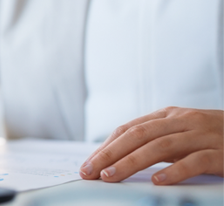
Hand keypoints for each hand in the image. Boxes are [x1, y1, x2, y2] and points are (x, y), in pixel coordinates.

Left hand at [79, 106, 222, 184]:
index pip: (129, 129)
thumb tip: (116, 161)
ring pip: (161, 146)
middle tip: (90, 172)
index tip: (88, 165)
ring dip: (132, 162)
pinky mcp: (222, 152)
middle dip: (110, 154)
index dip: (106, 147)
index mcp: (169, 116)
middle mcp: (183, 121)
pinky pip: (196, 161)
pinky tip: (159, 182)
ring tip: (112, 176)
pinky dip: (175, 171)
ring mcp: (203, 135)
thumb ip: (154, 143)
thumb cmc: (214, 139)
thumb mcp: (181, 136)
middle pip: (139, 135)